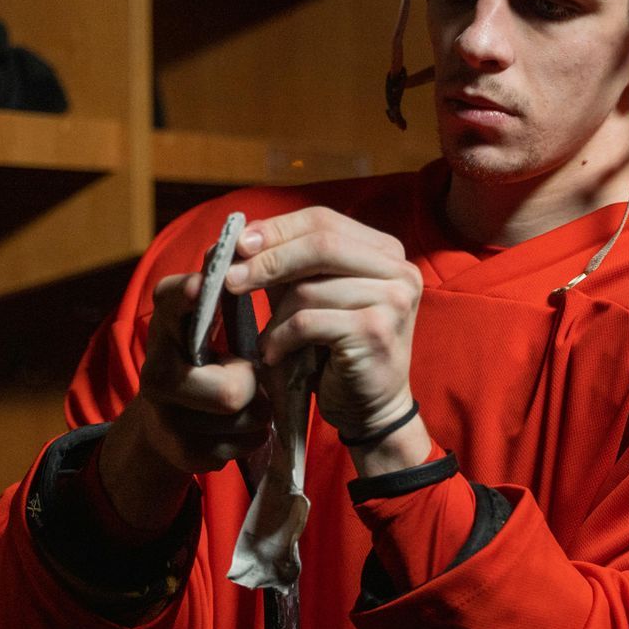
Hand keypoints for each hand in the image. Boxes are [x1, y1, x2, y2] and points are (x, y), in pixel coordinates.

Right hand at [130, 271, 273, 473]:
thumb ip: (218, 289)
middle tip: (250, 377)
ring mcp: (167, 417)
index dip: (189, 294)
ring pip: (244, 419)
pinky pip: (242, 445)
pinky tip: (236, 425)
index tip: (207, 283)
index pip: (171, 303)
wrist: (165, 424)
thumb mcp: (203, 324)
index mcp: (164, 327)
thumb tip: (235, 237)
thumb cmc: (200, 360)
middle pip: (231, 390)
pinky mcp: (183, 452)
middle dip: (254, 385)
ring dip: (258, 411)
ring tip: (247, 400)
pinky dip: (251, 435)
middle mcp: (156, 371)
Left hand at [226, 206, 429, 474]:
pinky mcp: (376, 331)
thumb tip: (239, 239)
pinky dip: (282, 338)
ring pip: (310, 288)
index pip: (323, 219)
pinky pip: (309, 322)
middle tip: (229, 280)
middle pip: (320, 244)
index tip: (238, 244)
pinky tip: (274, 355)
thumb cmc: (336, 351)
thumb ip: (287, 265)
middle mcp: (398, 269)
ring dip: (275, 316)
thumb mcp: (313, 297)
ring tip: (266, 341)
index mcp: (385, 251)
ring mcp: (393, 299)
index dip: (277, 228)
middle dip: (268, 260)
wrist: (371, 409)